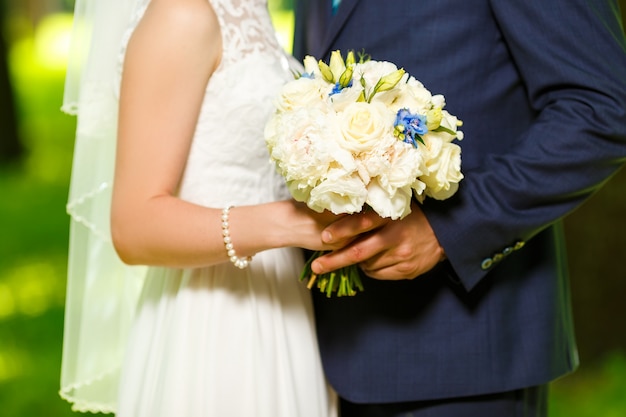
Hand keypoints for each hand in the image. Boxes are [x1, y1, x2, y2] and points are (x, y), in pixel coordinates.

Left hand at [311, 203, 445, 279]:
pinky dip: (370, 269)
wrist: (445, 233)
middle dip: (335, 260)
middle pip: (359, 251)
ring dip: (356, 262)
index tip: (325, 236)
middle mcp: (396, 235)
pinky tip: (375, 260)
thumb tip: (337, 219)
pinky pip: (378, 274)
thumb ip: (371, 213)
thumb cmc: (412, 217)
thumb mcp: (393, 207)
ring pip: (367, 264)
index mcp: (390, 215)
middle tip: (317, 266)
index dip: (342, 229)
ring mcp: (402, 255)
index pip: (362, 222)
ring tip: (358, 253)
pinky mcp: (407, 270)